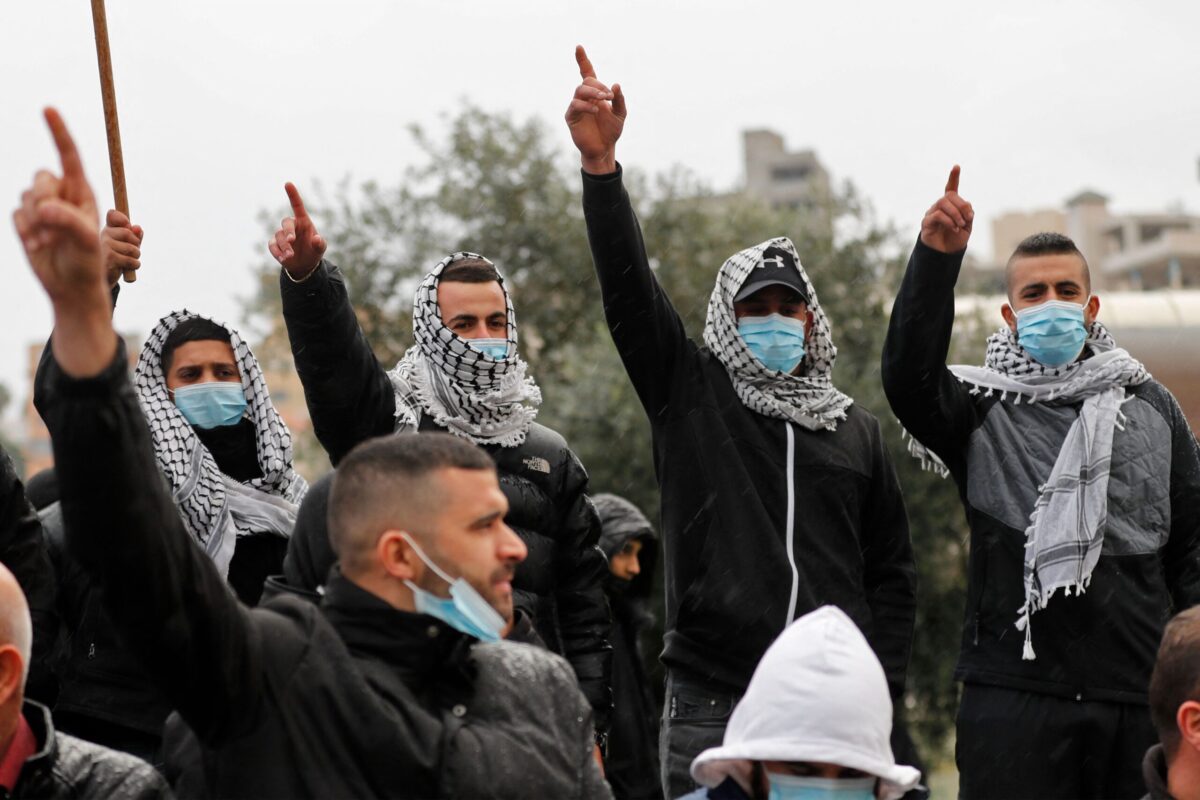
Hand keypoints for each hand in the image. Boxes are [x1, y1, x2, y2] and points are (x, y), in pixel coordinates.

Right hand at [12, 109, 105, 309]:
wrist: (71, 285)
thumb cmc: (88, 262)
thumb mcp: (87, 242)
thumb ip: (68, 221)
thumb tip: (43, 208)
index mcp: (83, 193)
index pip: (70, 157)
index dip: (59, 133)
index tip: (48, 108)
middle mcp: (63, 195)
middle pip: (41, 177)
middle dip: (43, 197)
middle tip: (53, 222)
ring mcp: (43, 207)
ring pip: (25, 196)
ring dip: (35, 221)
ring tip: (51, 241)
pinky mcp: (27, 221)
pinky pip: (16, 214)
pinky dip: (25, 230)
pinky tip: (38, 245)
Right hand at [100, 209, 143, 287]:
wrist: (103, 280)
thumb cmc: (116, 260)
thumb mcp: (126, 246)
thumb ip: (134, 236)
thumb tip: (137, 227)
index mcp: (107, 230)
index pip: (113, 215)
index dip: (123, 219)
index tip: (127, 224)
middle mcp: (102, 235)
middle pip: (128, 233)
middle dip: (136, 244)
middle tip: (131, 252)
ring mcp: (104, 246)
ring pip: (131, 248)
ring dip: (136, 256)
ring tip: (128, 260)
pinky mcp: (108, 259)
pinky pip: (131, 260)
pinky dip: (134, 265)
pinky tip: (127, 268)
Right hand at [269, 182, 325, 279]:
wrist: (305, 265)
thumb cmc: (313, 251)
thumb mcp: (320, 248)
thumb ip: (320, 244)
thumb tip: (317, 239)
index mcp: (303, 221)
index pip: (297, 205)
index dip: (293, 195)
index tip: (288, 183)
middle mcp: (292, 226)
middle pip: (286, 223)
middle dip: (288, 231)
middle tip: (291, 240)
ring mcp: (281, 234)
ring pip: (279, 236)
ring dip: (284, 246)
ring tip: (290, 256)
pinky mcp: (275, 244)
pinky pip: (272, 245)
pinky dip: (277, 252)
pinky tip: (283, 259)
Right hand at [564, 46, 625, 174]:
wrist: (604, 149)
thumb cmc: (611, 131)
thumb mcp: (620, 114)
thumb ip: (619, 100)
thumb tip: (616, 85)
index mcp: (595, 94)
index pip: (586, 73)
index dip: (582, 60)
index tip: (578, 47)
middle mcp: (584, 98)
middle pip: (587, 82)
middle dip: (598, 86)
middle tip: (609, 96)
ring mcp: (576, 107)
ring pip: (580, 90)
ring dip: (593, 92)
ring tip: (604, 100)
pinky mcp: (571, 117)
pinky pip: (575, 105)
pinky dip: (586, 106)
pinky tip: (596, 110)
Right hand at [920, 166, 973, 253]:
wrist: (946, 254)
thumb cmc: (956, 238)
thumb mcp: (967, 225)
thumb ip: (968, 213)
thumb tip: (965, 205)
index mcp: (951, 205)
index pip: (950, 188)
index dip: (953, 177)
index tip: (956, 167)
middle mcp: (939, 207)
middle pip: (949, 196)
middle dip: (961, 205)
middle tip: (968, 218)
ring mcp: (931, 214)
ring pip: (943, 204)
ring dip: (955, 214)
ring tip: (960, 225)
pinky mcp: (926, 223)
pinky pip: (937, 215)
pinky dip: (948, 221)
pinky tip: (954, 228)